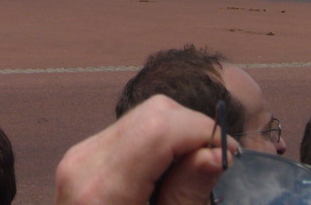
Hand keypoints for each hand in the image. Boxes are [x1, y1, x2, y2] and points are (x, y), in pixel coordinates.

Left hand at [54, 95, 234, 204]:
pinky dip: (157, 143)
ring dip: (178, 135)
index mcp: (102, 188)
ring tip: (192, 176)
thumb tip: (215, 153)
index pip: (160, 128)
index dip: (204, 133)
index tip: (231, 159)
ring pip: (143, 116)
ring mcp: (79, 158)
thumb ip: (187, 195)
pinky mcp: (82, 160)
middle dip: (194, 130)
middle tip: (217, 167)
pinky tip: (167, 175)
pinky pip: (129, 131)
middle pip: (154, 114)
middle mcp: (84, 161)